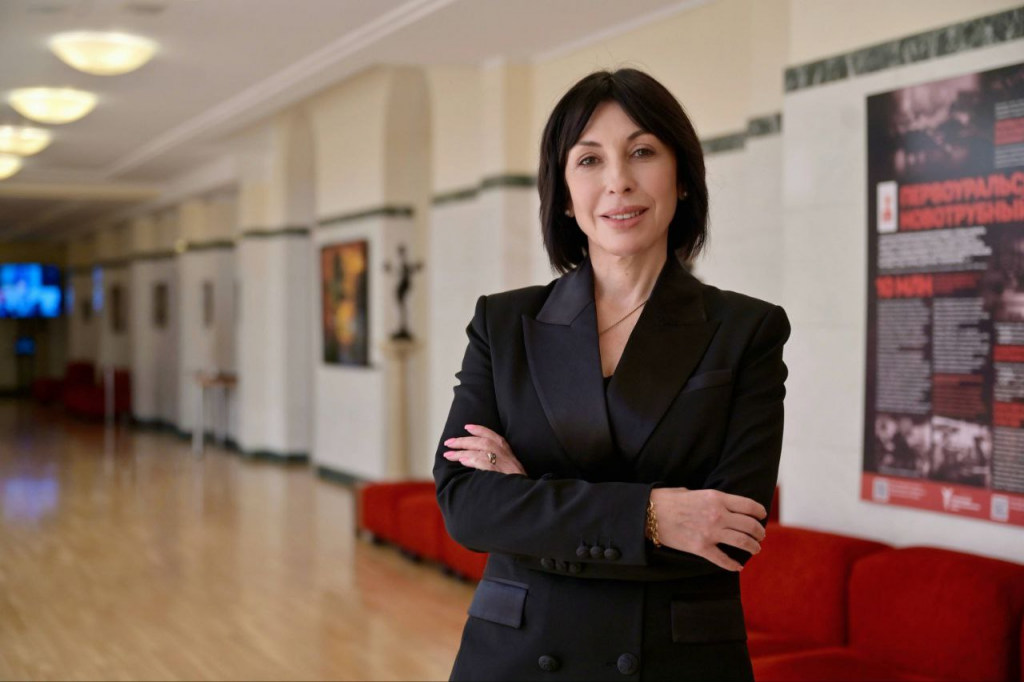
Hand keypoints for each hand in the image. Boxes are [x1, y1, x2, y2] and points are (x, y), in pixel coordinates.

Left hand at [442, 424, 526, 475]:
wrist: (528, 495)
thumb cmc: (516, 483)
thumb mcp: (509, 468)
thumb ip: (496, 461)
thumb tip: (474, 457)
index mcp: (508, 451)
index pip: (492, 435)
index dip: (479, 430)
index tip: (466, 427)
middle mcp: (506, 455)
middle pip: (483, 441)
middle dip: (463, 440)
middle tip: (448, 442)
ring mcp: (504, 464)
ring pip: (481, 450)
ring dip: (463, 450)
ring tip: (449, 454)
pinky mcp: (502, 474)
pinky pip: (484, 463)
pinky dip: (472, 460)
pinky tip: (462, 461)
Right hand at [650, 488, 766, 571]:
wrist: (650, 513)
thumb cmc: (669, 500)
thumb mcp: (695, 492)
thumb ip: (712, 499)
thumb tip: (721, 506)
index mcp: (717, 498)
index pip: (748, 506)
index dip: (759, 512)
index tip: (762, 516)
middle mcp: (718, 515)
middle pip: (750, 525)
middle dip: (759, 532)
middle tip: (760, 536)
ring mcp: (710, 533)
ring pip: (742, 542)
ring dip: (753, 547)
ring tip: (755, 549)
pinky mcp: (701, 548)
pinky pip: (723, 559)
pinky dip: (733, 565)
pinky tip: (738, 566)